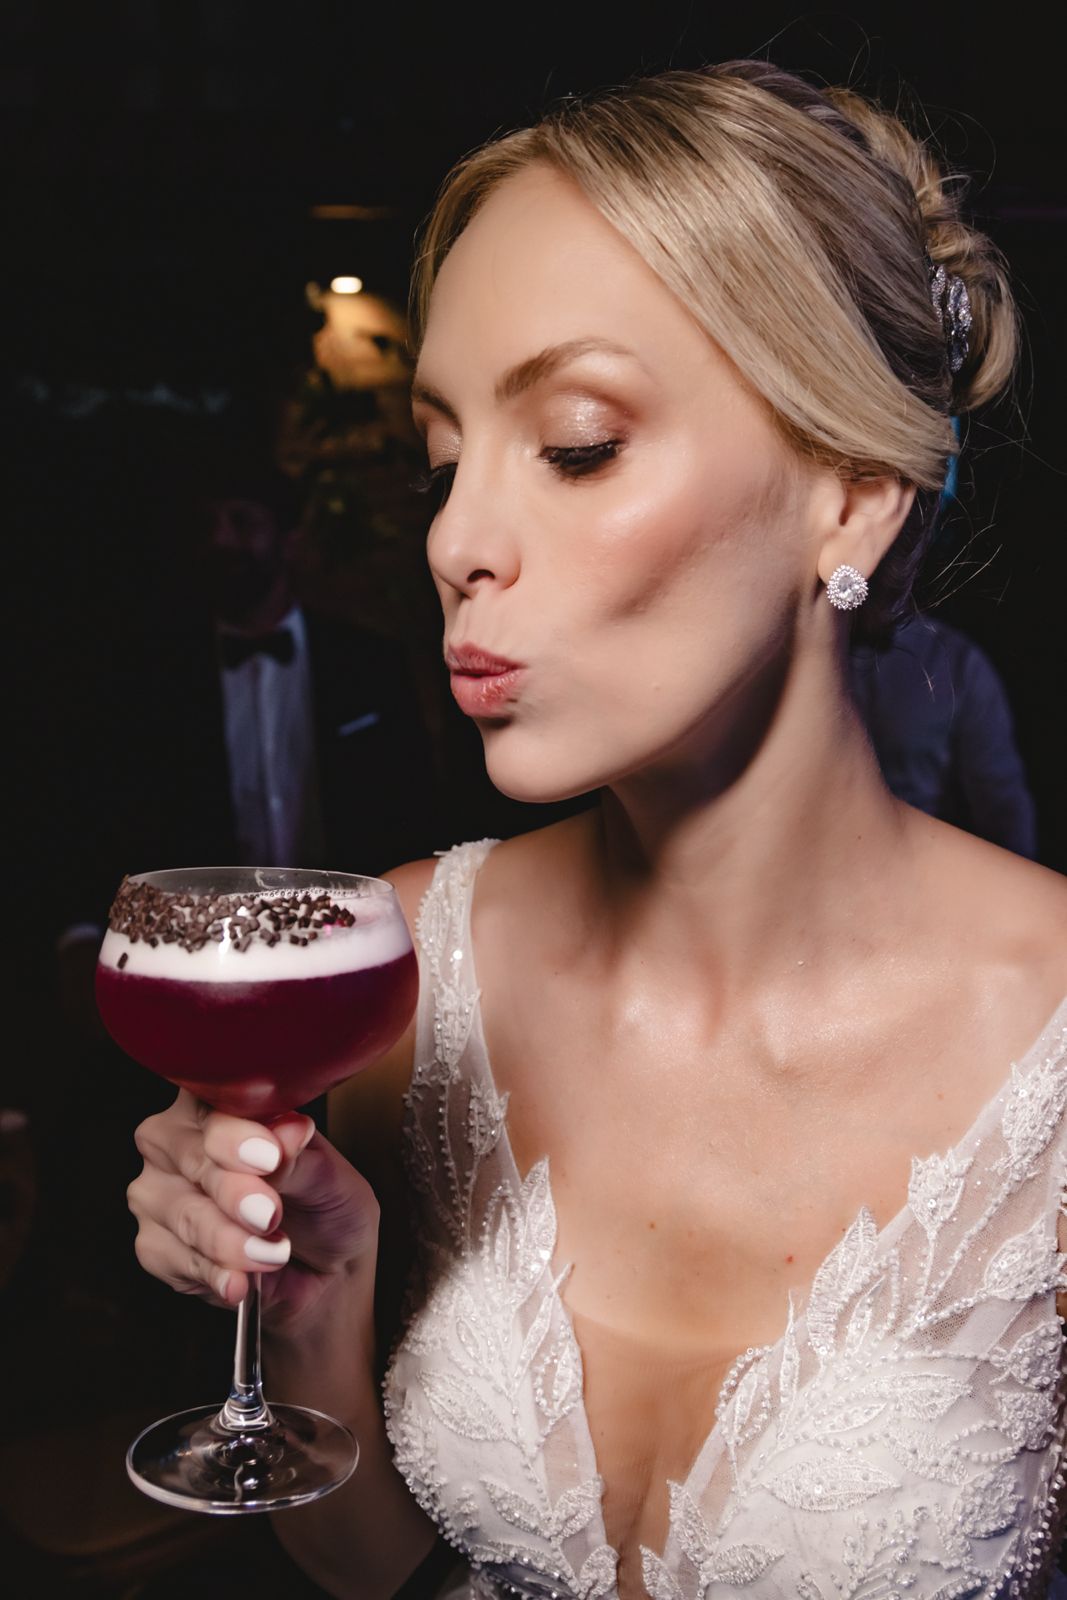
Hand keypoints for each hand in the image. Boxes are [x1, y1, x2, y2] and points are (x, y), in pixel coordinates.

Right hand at [128, 1089, 380, 1328]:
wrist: (326, 1272)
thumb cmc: (325, 1207)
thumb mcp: (329, 1177)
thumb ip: (300, 1156)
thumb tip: (290, 1130)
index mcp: (221, 1104)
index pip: (213, 1104)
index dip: (236, 1134)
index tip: (268, 1158)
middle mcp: (179, 1139)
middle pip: (192, 1156)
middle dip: (232, 1191)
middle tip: (269, 1214)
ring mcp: (159, 1190)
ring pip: (182, 1212)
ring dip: (228, 1239)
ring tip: (272, 1253)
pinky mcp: (154, 1243)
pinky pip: (172, 1257)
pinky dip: (212, 1272)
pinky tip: (239, 1282)